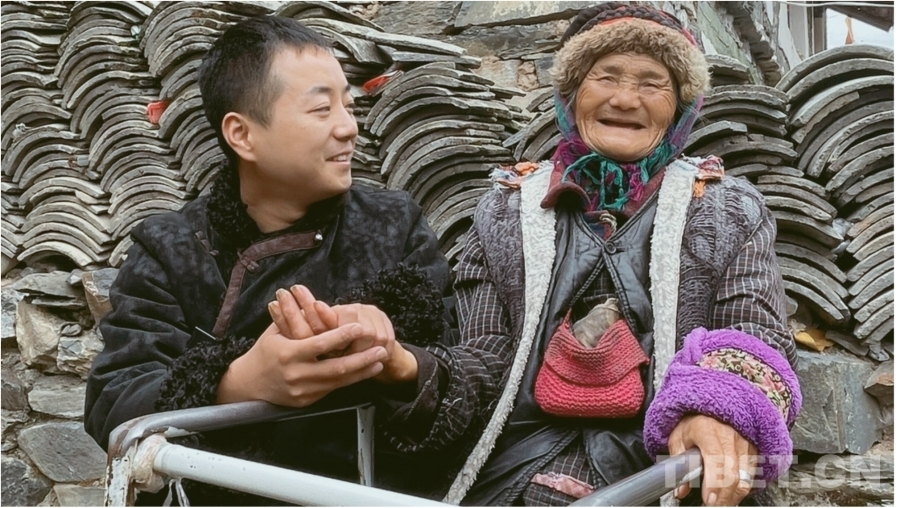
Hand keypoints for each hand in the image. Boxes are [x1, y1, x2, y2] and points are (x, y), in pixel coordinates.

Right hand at [215, 320, 386, 406]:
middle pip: (336, 368)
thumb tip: (316, 300)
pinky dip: (349, 380)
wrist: (249, 385)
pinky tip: (363, 372)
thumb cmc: (265, 351)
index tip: (361, 328)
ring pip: (338, 382)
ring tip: (379, 361)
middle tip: (381, 349)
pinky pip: (332, 389)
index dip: (342, 336)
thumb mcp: (276, 331)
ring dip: (362, 372)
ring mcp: (302, 390)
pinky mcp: (307, 401)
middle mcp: (297, 374)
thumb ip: (297, 319)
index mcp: (288, 353)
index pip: (320, 344)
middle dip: (362, 359)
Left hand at [668, 414, 758, 505]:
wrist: (711, 407)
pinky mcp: (754, 448)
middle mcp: (729, 435)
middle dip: (724, 496)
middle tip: (713, 505)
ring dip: (735, 495)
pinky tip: (732, 493)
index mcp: (707, 430)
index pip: (715, 460)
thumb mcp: (678, 438)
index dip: (714, 484)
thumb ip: (678, 465)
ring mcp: (744, 441)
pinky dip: (743, 487)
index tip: (708, 500)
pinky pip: (753, 473)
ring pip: (746, 477)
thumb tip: (680, 491)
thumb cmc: (693, 423)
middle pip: (733, 473)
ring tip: (722, 502)